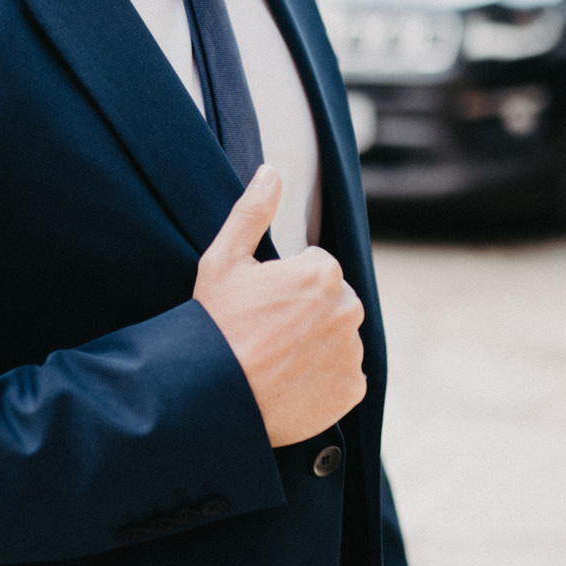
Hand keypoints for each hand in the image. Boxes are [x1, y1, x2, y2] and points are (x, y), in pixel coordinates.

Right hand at [193, 166, 366, 446]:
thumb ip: (252, 212)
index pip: (315, 271)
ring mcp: (352, 351)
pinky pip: (344, 377)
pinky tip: (290, 382)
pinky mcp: (351, 389)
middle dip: (307, 314)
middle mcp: (348, 308)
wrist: (213, 393)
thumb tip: (271, 173)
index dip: (284, 287)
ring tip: (276, 360)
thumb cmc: (214, 324)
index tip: (261, 307)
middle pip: (332, 303)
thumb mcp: (223, 261)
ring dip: (317, 346)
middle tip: (267, 334)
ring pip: (338, 339)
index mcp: (323, 272)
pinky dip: (324, 381)